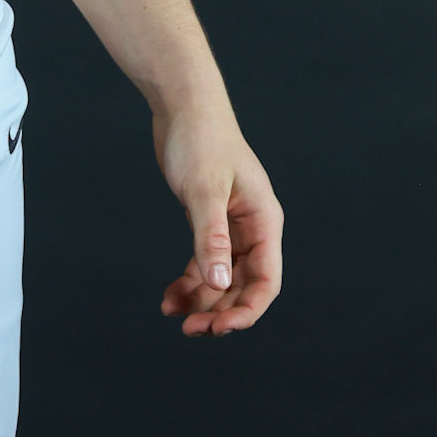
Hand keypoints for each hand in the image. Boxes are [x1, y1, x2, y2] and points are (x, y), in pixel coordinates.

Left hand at [152, 102, 283, 336]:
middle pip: (243, 285)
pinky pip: (204, 262)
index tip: (218, 327)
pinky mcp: (208, 221)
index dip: (246, 310)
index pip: (266, 281)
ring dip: (201, 299)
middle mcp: (252, 228)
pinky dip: (189, 281)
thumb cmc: (200, 140)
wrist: (182, 106)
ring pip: (221, 278)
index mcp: (264, 222)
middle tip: (190, 330)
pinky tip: (169, 296)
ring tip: (172, 314)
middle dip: (219, 310)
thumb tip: (219, 283)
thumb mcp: (204, 190)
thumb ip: (211, 237)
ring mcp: (230, 227)